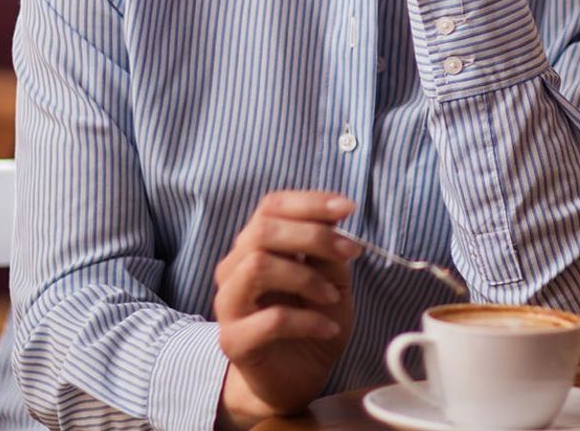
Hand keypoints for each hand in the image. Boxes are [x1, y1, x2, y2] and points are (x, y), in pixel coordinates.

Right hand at [213, 192, 361, 426]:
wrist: (294, 377)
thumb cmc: (311, 321)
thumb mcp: (332, 279)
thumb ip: (328, 250)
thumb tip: (336, 219)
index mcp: (256, 247)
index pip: (271, 207)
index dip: (309, 202)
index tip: (347, 208)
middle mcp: (235, 270)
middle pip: (263, 231)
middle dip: (314, 236)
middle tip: (351, 252)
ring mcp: (229, 305)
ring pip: (257, 266)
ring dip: (307, 277)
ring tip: (333, 297)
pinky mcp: (233, 341)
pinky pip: (270, 319)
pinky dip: (308, 320)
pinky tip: (329, 328)